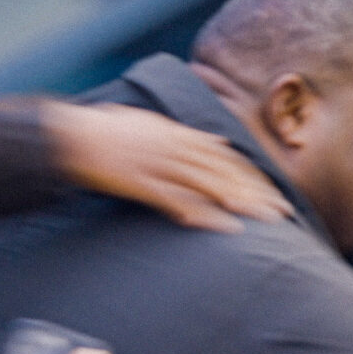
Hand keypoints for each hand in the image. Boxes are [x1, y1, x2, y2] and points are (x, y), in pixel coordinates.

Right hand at [42, 101, 293, 232]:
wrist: (68, 137)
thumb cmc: (109, 132)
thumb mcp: (154, 125)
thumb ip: (188, 134)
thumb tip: (219, 140)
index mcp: (178, 133)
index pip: (226, 156)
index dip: (254, 175)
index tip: (277, 192)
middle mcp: (174, 146)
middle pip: (226, 172)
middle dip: (258, 193)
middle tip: (284, 212)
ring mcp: (159, 164)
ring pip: (210, 185)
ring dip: (241, 205)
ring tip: (266, 222)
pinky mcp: (141, 183)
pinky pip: (179, 201)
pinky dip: (204, 215)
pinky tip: (226, 229)